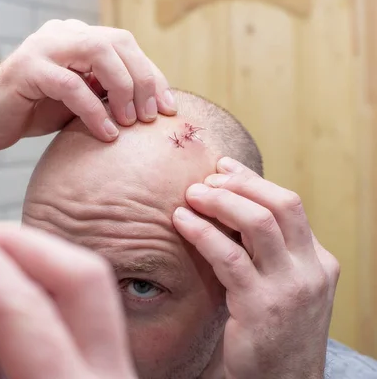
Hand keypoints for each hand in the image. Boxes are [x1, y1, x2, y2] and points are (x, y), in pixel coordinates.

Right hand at [0, 19, 175, 149]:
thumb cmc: (31, 112)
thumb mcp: (79, 100)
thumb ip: (106, 93)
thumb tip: (149, 105)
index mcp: (75, 37)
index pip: (125, 46)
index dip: (151, 75)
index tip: (169, 107)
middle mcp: (61, 34)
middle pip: (118, 43)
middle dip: (143, 80)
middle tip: (152, 117)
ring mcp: (43, 47)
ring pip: (99, 53)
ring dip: (123, 89)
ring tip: (131, 122)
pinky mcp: (28, 69)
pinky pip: (72, 85)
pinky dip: (95, 110)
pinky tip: (107, 133)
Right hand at [0, 199, 136, 378]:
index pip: (21, 305)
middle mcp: (110, 376)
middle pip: (82, 274)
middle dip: (18, 239)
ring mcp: (118, 370)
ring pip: (90, 282)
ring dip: (34, 255)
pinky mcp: (109, 367)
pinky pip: (85, 304)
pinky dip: (44, 280)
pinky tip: (7, 286)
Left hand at [172, 157, 339, 378]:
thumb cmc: (272, 331)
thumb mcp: (281, 286)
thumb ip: (268, 252)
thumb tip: (230, 208)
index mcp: (318, 261)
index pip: (288, 205)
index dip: (252, 180)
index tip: (223, 168)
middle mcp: (311, 270)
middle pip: (280, 204)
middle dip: (239, 183)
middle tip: (205, 180)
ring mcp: (290, 288)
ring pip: (258, 223)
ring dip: (220, 201)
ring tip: (191, 195)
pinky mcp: (261, 306)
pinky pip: (229, 256)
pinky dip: (202, 232)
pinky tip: (181, 222)